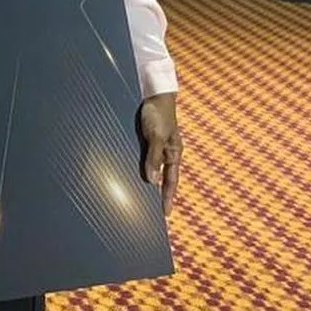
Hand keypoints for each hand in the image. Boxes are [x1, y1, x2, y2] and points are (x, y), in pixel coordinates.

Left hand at [139, 93, 182, 213]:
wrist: (153, 95)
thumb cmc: (158, 114)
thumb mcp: (156, 137)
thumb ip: (154, 158)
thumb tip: (153, 182)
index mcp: (174, 154)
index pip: (171, 181)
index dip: (168, 198)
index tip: (165, 214)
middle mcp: (168, 153)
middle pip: (164, 179)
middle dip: (160, 194)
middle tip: (154, 212)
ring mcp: (159, 147)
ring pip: (155, 170)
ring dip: (150, 183)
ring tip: (143, 198)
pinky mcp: (149, 141)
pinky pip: (147, 160)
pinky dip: (143, 170)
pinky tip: (135, 176)